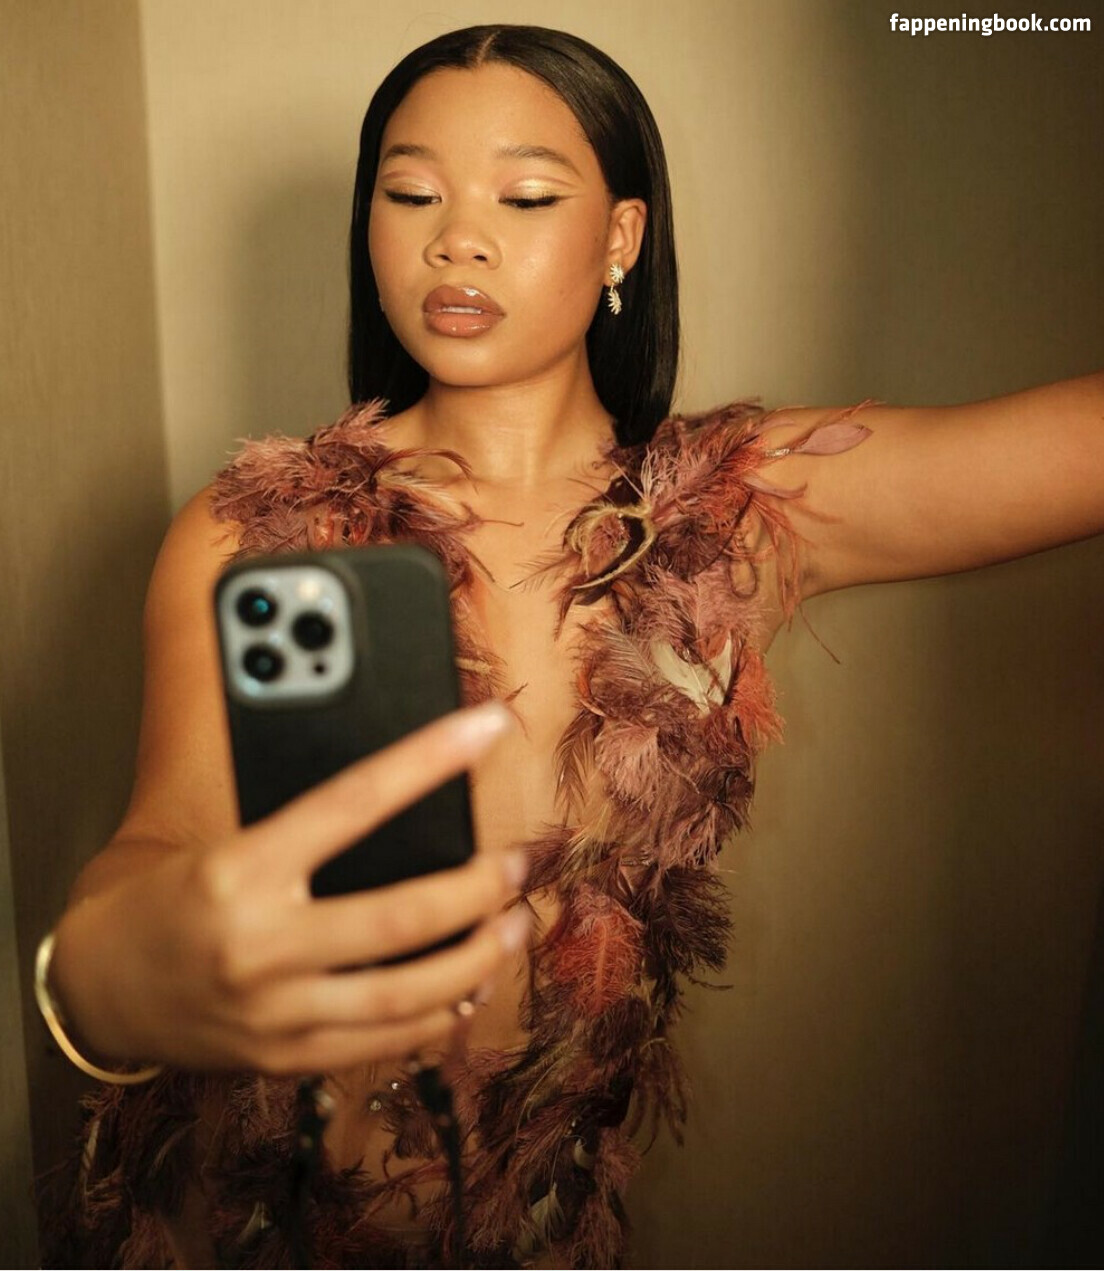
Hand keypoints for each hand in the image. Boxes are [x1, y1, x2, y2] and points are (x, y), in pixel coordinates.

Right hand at [49, 701, 524, 1073]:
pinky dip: (439, 1016)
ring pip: (407, 994)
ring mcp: (275, 1012)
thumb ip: (305, 827)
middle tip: (518, 862)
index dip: (429, 759)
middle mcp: (262, 944)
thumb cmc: (169, 896)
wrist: (100, 985)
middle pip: (402, 916)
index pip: (354, 800)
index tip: (485, 728)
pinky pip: (382, 1042)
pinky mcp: (285, 1057)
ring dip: (478, 958)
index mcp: (243, 869)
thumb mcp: (225, 840)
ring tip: (514, 926)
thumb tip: (406, 800)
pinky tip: (471, 988)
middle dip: (479, 887)